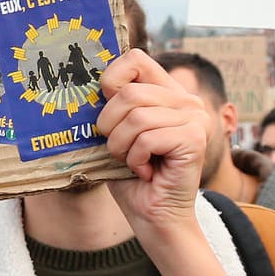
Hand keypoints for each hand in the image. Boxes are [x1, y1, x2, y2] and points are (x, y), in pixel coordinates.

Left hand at [96, 50, 207, 240]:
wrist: (153, 216)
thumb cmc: (130, 175)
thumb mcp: (114, 133)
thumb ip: (108, 105)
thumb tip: (80, 82)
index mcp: (166, 92)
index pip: (135, 59)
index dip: (111, 81)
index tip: (105, 109)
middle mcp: (185, 100)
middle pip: (129, 92)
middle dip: (110, 127)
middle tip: (120, 149)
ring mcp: (194, 117)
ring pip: (136, 117)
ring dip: (122, 147)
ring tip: (134, 162)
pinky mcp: (195, 138)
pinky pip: (147, 138)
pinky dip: (136, 159)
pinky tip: (146, 171)